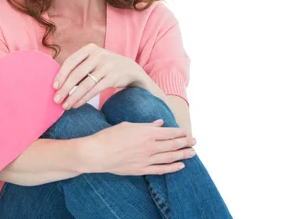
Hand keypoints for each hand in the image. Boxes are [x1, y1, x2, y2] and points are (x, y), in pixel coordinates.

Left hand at [53, 43, 145, 108]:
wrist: (129, 69)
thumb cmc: (103, 65)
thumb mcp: (93, 59)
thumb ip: (78, 66)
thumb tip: (57, 83)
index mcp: (90, 49)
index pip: (71, 61)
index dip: (61, 74)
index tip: (54, 86)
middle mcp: (98, 55)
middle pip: (77, 74)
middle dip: (65, 88)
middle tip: (56, 99)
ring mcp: (107, 66)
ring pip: (85, 84)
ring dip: (73, 96)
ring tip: (65, 105)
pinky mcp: (113, 78)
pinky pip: (94, 90)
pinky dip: (84, 99)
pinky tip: (76, 104)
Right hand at [81, 120, 195, 175]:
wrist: (98, 153)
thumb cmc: (110, 136)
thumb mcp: (128, 125)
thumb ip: (146, 125)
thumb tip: (159, 123)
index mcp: (147, 133)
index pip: (170, 133)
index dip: (180, 132)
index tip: (186, 132)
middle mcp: (150, 146)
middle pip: (173, 145)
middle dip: (186, 143)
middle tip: (194, 141)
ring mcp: (147, 159)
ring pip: (170, 157)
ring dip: (183, 155)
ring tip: (192, 153)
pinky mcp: (142, 169)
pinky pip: (161, 169)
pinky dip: (173, 168)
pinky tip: (180, 166)